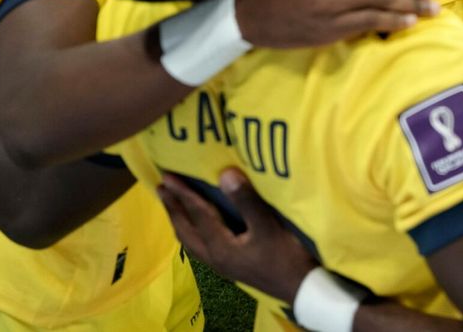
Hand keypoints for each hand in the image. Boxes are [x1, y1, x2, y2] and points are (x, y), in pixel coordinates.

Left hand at [157, 168, 316, 303]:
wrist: (300, 288)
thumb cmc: (286, 256)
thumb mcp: (268, 226)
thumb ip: (246, 201)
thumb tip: (225, 174)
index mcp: (220, 246)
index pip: (197, 214)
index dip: (182, 194)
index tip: (166, 177)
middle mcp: (215, 256)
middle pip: (186, 230)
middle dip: (173, 208)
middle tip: (162, 188)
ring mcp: (222, 264)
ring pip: (191, 240)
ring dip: (180, 221)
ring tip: (174, 206)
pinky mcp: (231, 266)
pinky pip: (201, 246)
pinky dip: (193, 232)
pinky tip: (200, 228)